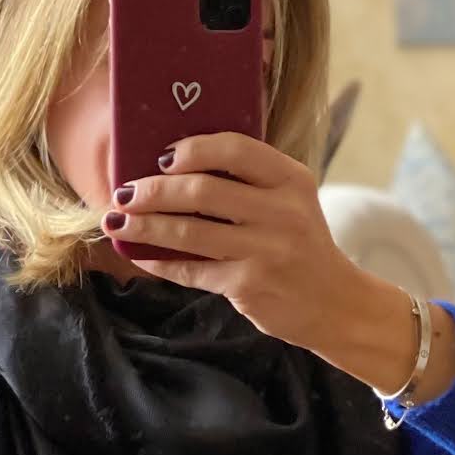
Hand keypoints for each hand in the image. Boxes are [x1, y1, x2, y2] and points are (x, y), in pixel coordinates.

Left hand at [103, 132, 360, 347]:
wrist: (336, 304)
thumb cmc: (301, 247)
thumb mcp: (291, 203)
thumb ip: (247, 184)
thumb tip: (172, 170)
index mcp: (290, 179)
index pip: (234, 149)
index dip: (191, 150)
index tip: (161, 158)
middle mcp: (282, 211)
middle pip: (201, 191)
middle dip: (153, 191)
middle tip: (125, 193)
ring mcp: (266, 249)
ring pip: (188, 232)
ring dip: (144, 226)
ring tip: (118, 222)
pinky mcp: (249, 284)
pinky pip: (191, 269)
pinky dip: (160, 262)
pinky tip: (141, 255)